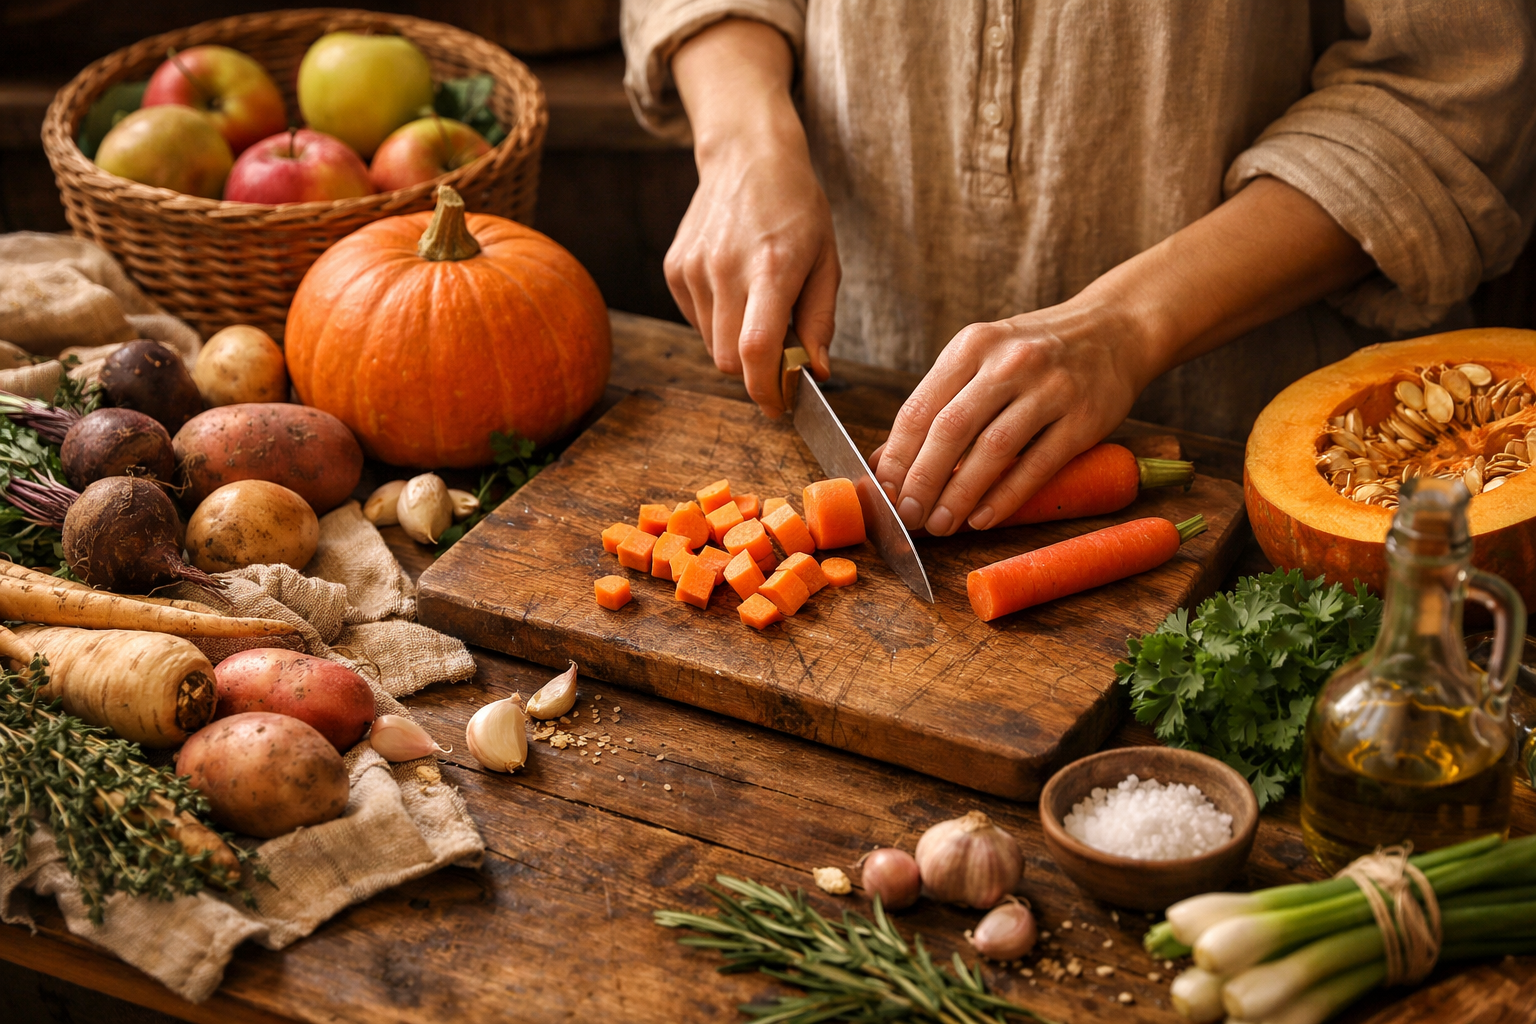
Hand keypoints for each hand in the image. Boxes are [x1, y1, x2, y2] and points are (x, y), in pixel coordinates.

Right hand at [669, 20, 838, 416]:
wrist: (746, 155)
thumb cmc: (796, 207)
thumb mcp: (826, 261)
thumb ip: (820, 320)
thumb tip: (815, 371)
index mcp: (770, 268)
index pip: (756, 349)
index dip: (765, 390)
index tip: (779, 406)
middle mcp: (725, 269)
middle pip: (728, 360)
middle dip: (754, 372)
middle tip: (780, 357)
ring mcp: (693, 269)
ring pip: (710, 345)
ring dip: (736, 344)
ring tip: (759, 306)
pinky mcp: (674, 269)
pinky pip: (697, 321)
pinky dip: (718, 321)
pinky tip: (736, 288)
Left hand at [871, 303, 1153, 535]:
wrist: (1115, 329)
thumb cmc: (1035, 352)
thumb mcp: (981, 360)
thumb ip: (937, 405)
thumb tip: (884, 463)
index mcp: (972, 346)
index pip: (920, 407)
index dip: (897, 455)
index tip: (883, 491)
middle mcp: (1008, 362)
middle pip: (951, 430)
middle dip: (923, 480)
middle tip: (909, 515)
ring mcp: (1050, 388)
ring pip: (993, 449)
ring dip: (960, 494)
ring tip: (941, 524)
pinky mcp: (1083, 418)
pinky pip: (1037, 465)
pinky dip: (1005, 497)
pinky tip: (982, 518)